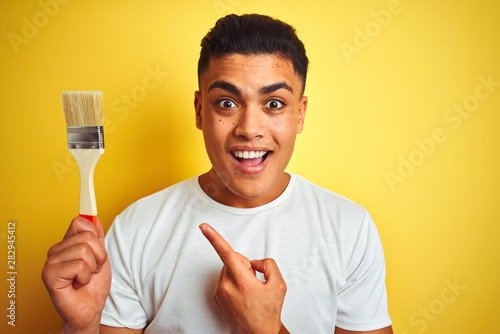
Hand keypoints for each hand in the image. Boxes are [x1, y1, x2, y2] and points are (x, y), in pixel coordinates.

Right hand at [42, 217, 110, 332]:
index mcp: (66, 244)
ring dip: (92, 267)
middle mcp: (55, 251)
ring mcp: (50, 262)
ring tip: (84, 278)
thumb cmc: (94, 285)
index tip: (96, 251)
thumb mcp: (101, 256)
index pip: (79, 222)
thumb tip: (94, 217)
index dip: (95, 235)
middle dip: (98, 255)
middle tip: (91, 270)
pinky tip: (77, 284)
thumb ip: (96, 236)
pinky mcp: (49, 275)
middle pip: (86, 236)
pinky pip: (79, 266)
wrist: (90, 309)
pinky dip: (85, 277)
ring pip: (83, 250)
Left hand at [200, 223, 287, 333]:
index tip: (203, 227)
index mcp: (242, 281)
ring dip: (239, 273)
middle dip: (244, 264)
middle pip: (233, 259)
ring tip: (249, 289)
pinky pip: (225, 279)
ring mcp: (220, 292)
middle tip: (255, 280)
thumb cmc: (268, 312)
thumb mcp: (279, 285)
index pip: (227, 253)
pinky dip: (234, 281)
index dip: (214, 238)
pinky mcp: (216, 297)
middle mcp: (227, 286)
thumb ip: (268, 265)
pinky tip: (243, 294)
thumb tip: (255, 262)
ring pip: (228, 268)